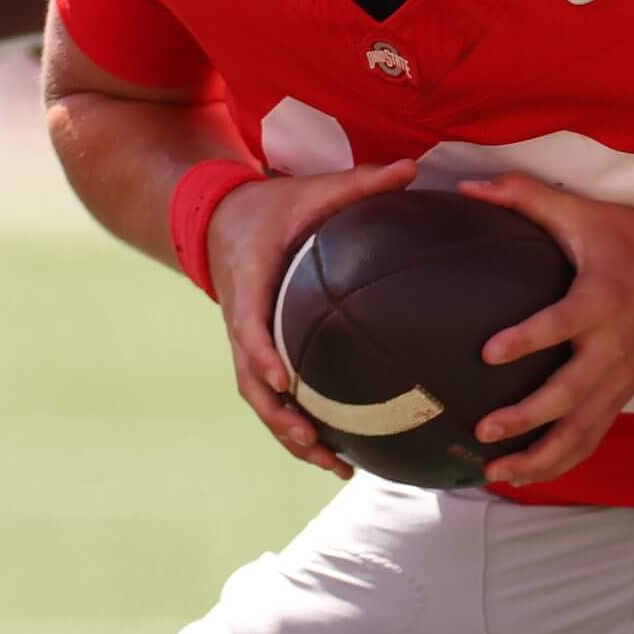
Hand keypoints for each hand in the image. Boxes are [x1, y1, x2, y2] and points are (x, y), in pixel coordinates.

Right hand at [205, 159, 417, 477]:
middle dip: (279, 416)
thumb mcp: (309, 190)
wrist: (220, 219)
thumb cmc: (271, 206)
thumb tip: (413, 169)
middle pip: (250, 380)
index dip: (260, 354)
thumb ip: (358, 182)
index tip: (285, 380)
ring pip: (259, 399)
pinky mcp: (257, 354)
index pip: (248, 324)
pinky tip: (333, 453)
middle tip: (313, 442)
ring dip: (289, 435)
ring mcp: (245, 342)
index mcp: (250, 281)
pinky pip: (271, 397)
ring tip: (332, 464)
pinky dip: (295, 426)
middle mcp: (241, 319)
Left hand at [457, 174, 633, 487]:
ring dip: (540, 457)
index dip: (527, 339)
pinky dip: (560, 462)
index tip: (488, 352)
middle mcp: (612, 348)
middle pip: (570, 395)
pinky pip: (592, 438)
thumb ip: (524, 197)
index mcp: (601, 300)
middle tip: (483, 430)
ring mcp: (619, 379)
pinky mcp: (621, 397)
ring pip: (582, 432)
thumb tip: (468, 185)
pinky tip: (524, 476)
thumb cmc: (627, 241)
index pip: (562, 325)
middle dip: (527, 417)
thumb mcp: (581, 213)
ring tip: (496, 473)